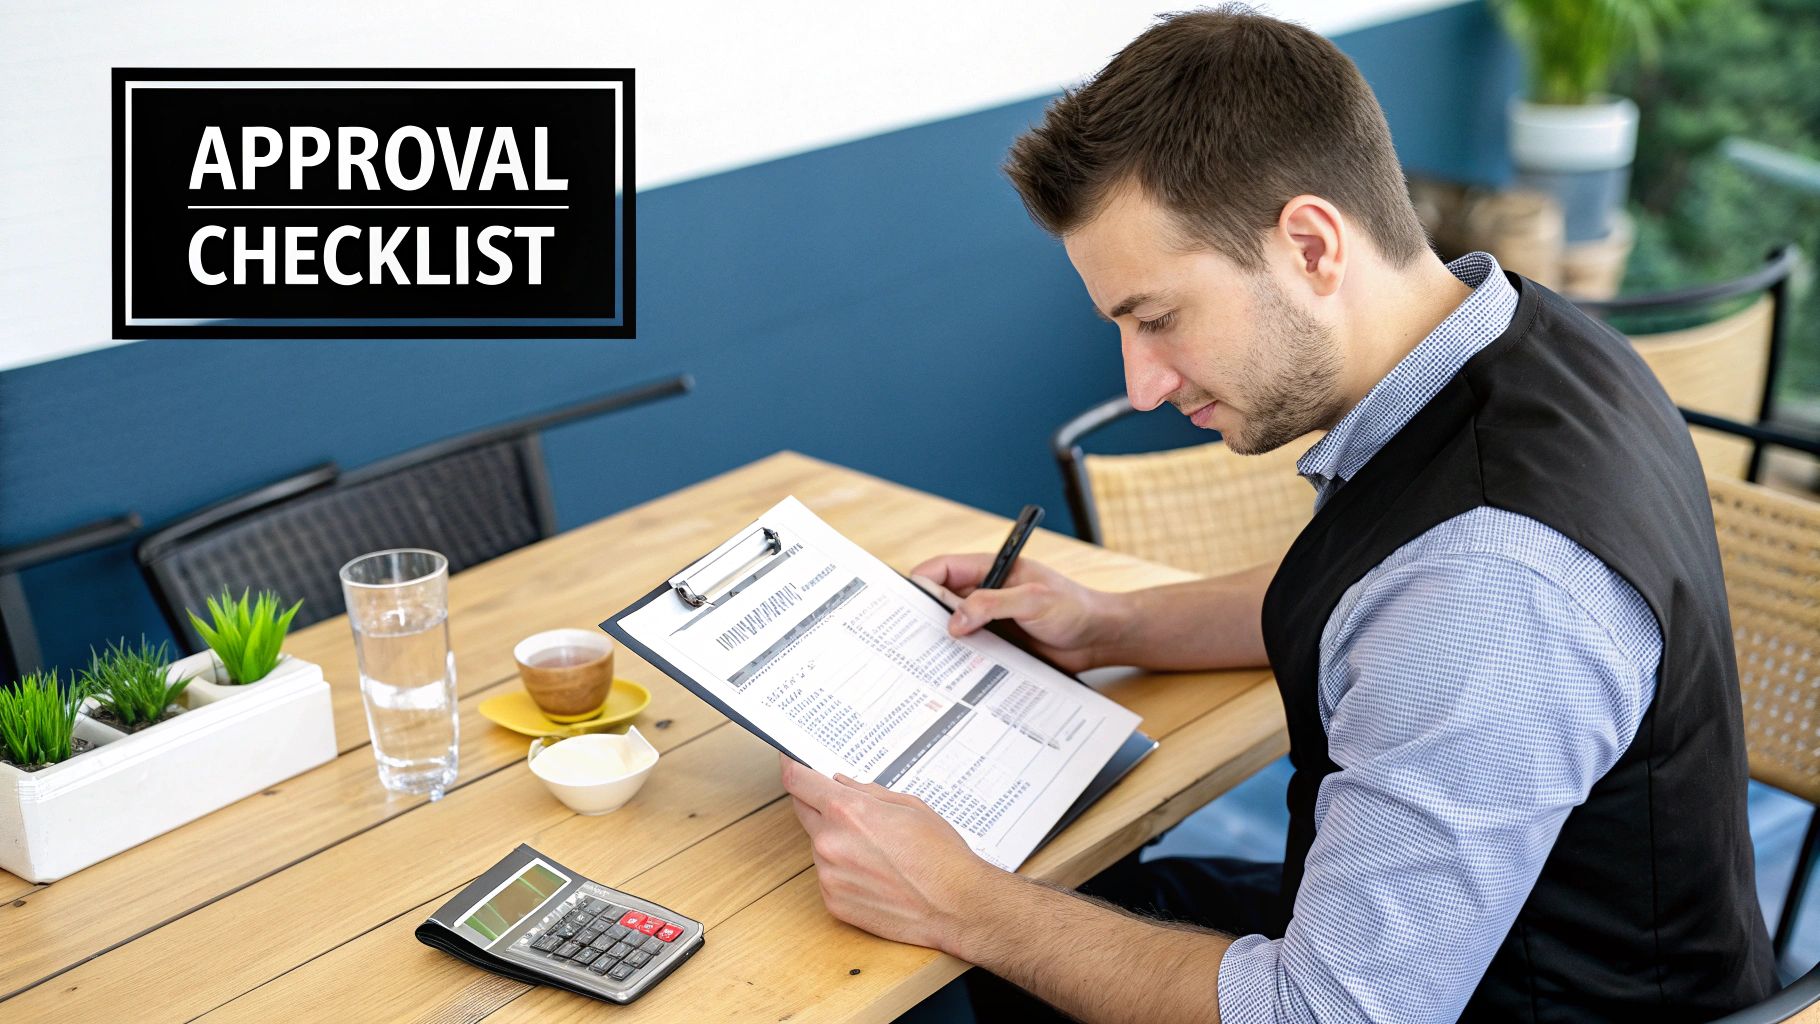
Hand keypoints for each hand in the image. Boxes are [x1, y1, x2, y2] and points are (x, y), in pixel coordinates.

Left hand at [778, 753, 1001, 954]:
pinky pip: (829, 875)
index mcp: (848, 811)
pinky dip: (844, 870)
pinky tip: (876, 875)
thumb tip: (840, 783)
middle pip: (803, 810)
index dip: (790, 766)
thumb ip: (867, 792)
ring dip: (837, 840)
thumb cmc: (941, 855)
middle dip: (819, 804)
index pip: (799, 781)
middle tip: (849, 809)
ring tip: (878, 851)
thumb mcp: (910, 807)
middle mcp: (830, 842)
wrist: (957, 906)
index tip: (787, 760)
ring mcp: (828, 875)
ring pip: (819, 845)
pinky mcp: (833, 902)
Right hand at [910, 553, 1118, 673]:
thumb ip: (992, 605)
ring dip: (944, 641)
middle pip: (942, 600)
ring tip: (928, 658)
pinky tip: (954, 673)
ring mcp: (991, 621)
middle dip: (926, 615)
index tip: (907, 602)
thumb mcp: (1033, 600)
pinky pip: (971, 652)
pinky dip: (961, 660)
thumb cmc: (1075, 608)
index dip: (923, 581)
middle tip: (912, 635)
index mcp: (992, 570)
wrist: (1100, 639)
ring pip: (954, 629)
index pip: (945, 568)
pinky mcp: (998, 646)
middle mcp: (987, 594)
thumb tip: (954, 621)